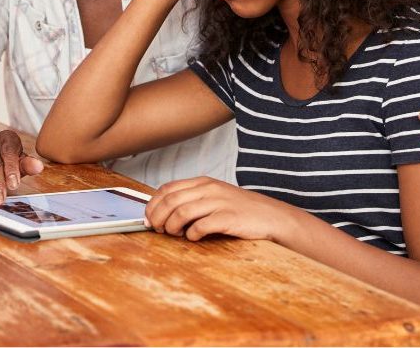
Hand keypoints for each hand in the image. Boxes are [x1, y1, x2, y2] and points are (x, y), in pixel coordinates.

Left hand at [145, 176, 295, 241]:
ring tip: (174, 234)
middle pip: (170, 201)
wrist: (272, 217)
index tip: (148, 218)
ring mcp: (219, 202)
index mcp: (202, 182)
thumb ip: (192, 200)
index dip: (152, 204)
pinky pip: (200, 226)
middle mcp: (209, 189)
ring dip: (171, 227)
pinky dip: (191, 234)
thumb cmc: (240, 210)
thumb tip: (163, 214)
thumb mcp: (214, 197)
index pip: (167, 189)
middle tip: (157, 230)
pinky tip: (193, 237)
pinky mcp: (228, 218)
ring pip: (181, 212)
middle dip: (157, 217)